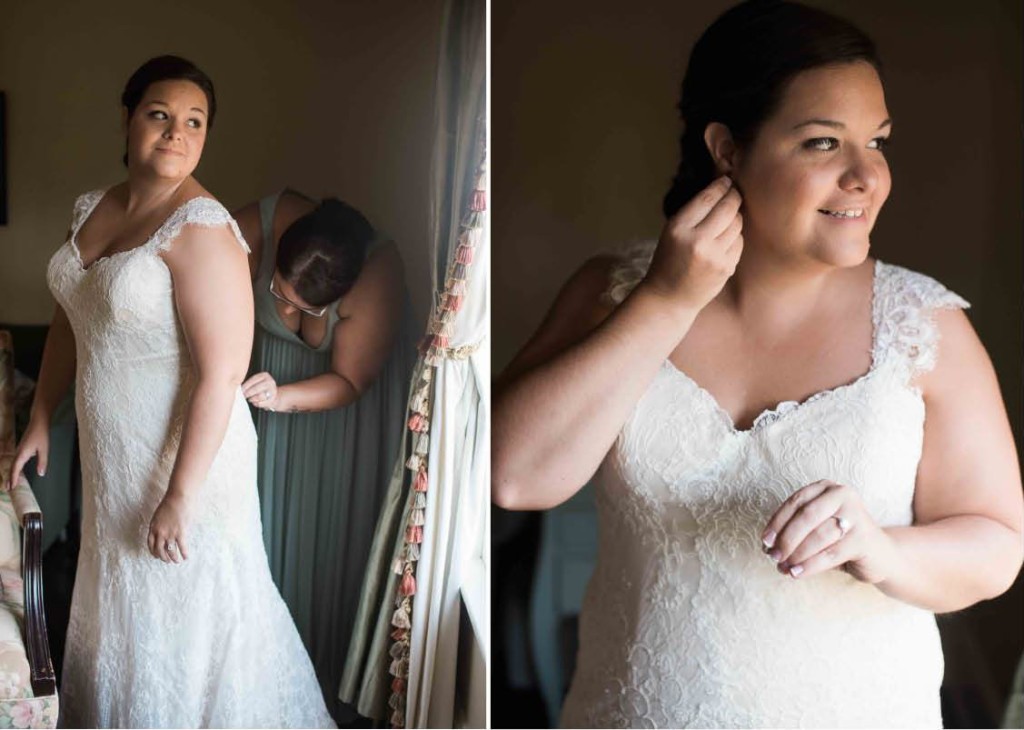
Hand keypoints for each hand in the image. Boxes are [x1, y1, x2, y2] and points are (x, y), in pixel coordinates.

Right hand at [7, 418, 49, 490]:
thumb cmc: (41, 435)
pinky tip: (17, 471)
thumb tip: (41, 474)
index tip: (11, 487)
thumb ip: (42, 462)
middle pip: (12, 467)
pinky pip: (16, 461)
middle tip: (7, 489)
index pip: (16, 468)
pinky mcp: (21, 449)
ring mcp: (19, 450)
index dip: (13, 478)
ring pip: (13, 464)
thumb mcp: (44, 449)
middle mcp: (18, 453)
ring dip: (11, 474)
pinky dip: (15, 468)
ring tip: (10, 483)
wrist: (38, 422)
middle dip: (9, 478)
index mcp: (22, 454)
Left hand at [147, 491, 192, 563]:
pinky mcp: (180, 533)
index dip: (154, 552)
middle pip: (159, 550)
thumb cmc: (171, 501)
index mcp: (153, 527)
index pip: (151, 544)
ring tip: (177, 561)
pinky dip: (184, 553)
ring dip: (173, 558)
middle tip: (168, 560)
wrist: (179, 497)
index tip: (157, 556)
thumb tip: (166, 528)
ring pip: (169, 551)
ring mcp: (169, 533)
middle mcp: (160, 533)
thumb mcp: (160, 514)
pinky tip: (186, 557)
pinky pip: (181, 547)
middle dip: (163, 557)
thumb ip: (160, 523)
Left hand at [242, 372, 282, 410]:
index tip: (240, 390)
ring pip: (259, 396)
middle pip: (256, 388)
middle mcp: (270, 382)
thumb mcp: (258, 381)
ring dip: (252, 399)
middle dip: (248, 393)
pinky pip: (261, 403)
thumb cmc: (263, 389)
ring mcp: (272, 390)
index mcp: (265, 375)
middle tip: (244, 396)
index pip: (253, 380)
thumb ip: (251, 383)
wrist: (276, 396)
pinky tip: (255, 402)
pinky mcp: (272, 399)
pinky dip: (256, 403)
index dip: (245, 386)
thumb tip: (240, 388)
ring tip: (250, 399)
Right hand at [642, 175, 743, 312]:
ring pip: (737, 223)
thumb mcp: (672, 232)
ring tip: (724, 222)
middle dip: (734, 196)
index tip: (726, 181)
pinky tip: (723, 243)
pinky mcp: (726, 267)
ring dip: (734, 218)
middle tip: (734, 193)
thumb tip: (723, 187)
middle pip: (728, 207)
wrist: (669, 297)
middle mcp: (697, 241)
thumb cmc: (670, 260)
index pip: (707, 198)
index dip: (721, 186)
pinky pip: (739, 241)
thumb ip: (694, 212)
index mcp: (678, 228)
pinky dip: (734, 238)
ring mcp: (714, 256)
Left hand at [761, 479, 895, 583]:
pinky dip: (810, 565)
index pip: (796, 502)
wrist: (880, 556)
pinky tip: (797, 573)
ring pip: (817, 536)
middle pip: (806, 516)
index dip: (777, 522)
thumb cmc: (839, 541)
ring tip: (783, 568)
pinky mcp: (863, 538)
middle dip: (786, 539)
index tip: (765, 541)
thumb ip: (794, 532)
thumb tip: (767, 547)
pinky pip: (830, 553)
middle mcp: (843, 495)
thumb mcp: (815, 530)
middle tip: (773, 556)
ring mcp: (856, 515)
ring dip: (796, 554)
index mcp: (827, 487)